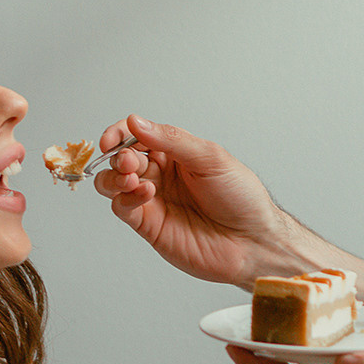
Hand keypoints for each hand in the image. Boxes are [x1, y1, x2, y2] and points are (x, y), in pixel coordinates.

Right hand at [92, 116, 289, 286]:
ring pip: (113, 183)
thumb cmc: (241, 197)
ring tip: (132, 179)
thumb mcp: (210, 158)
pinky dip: (125, 199)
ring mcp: (153, 200)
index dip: (120, 134)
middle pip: (121, 158)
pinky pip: (123, 208)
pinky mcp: (149, 225)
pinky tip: (146, 194)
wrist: (252, 241)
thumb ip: (172, 140)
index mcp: (176, 153)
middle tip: (130, 162)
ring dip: (114, 177)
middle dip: (120, 156)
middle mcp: (161, 175)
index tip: (110, 139)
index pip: (137, 135)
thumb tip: (137, 122)